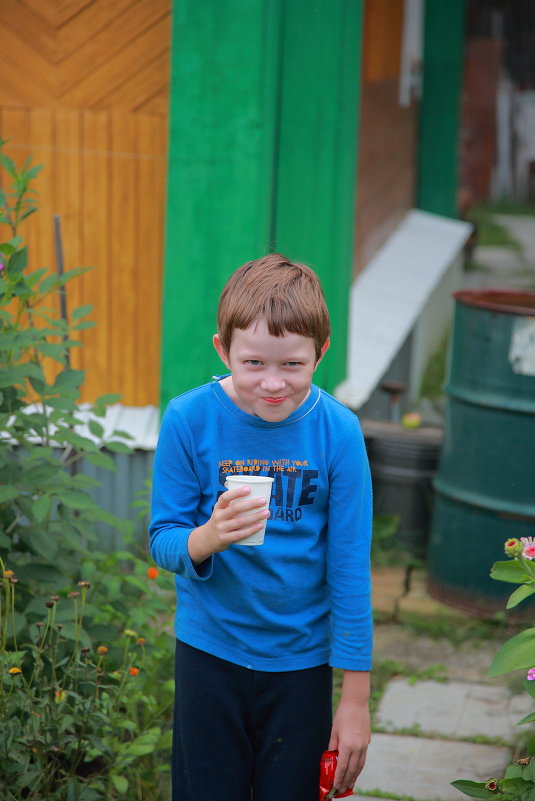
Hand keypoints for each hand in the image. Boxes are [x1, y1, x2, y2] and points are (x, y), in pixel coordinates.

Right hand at [188, 486, 269, 562]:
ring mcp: (221, 528)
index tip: (248, 488)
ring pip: (240, 521)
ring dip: (255, 516)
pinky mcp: (225, 539)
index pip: (225, 497)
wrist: (206, 539)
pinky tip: (260, 525)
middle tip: (263, 501)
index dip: (236, 492)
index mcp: (218, 507)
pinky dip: (251, 529)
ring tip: (266, 512)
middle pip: (235, 509)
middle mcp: (218, 516)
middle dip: (251, 504)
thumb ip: (232, 504)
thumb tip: (255, 496)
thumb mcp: (220, 511)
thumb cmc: (219, 521)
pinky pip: (240, 534)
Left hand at [328, 672, 370, 792]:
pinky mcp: (368, 741)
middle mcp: (358, 747)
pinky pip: (363, 758)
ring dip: (355, 776)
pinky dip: (359, 766)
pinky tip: (356, 770)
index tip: (335, 786)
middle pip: (353, 769)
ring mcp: (364, 745)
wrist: (357, 702)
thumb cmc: (343, 714)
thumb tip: (332, 756)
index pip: (343, 766)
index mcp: (348, 745)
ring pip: (360, 765)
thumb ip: (333, 745)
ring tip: (350, 784)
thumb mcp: (334, 730)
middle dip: (347, 781)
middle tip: (342, 790)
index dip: (339, 778)